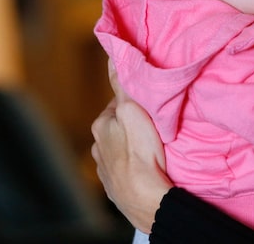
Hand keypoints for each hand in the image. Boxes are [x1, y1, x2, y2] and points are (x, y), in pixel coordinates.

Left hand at [91, 59, 172, 232]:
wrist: (147, 200)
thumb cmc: (141, 154)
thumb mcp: (133, 109)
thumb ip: (122, 83)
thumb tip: (113, 53)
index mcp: (102, 125)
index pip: (118, 103)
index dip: (135, 100)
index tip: (150, 103)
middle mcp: (98, 146)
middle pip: (118, 125)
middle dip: (133, 123)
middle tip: (155, 124)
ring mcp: (106, 169)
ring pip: (120, 148)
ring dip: (133, 145)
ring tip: (153, 146)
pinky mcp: (115, 187)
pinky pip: (125, 169)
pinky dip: (134, 165)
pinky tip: (148, 166)